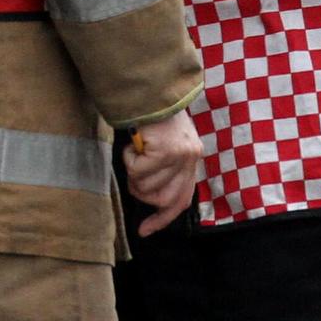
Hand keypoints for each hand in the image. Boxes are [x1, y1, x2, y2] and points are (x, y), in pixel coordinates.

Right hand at [121, 113, 203, 236]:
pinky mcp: (165, 151)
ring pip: (147, 186)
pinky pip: (137, 171)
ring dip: (133, 173)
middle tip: (133, 175)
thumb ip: (164, 168)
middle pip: (164, 200)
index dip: (162, 219)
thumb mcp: (165, 144)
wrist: (150, 89)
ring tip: (134, 152)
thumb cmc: (151, 115)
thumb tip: (148, 196)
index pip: (181, 199)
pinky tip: (133, 145)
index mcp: (192, 158)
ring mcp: (179, 156)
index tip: (144, 231)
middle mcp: (191, 159)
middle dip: (142, 193)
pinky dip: (128, 160)